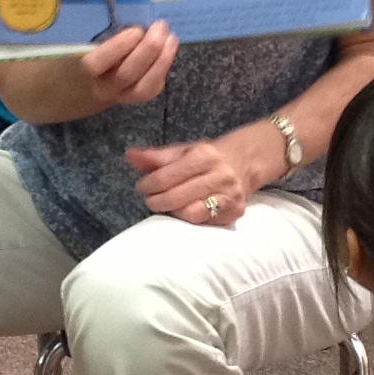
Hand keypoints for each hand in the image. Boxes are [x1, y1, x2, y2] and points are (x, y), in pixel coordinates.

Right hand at [77, 23, 177, 110]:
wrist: (67, 95)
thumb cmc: (67, 62)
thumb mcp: (69, 49)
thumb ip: (89, 39)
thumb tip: (124, 22)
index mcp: (78, 72)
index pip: (97, 64)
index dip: (118, 48)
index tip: (135, 30)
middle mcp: (100, 88)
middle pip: (126, 75)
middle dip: (148, 50)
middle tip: (160, 27)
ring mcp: (118, 96)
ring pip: (144, 88)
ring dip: (162, 62)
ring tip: (171, 38)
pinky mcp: (131, 99)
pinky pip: (150, 89)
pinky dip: (162, 69)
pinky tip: (168, 51)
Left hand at [127, 134, 260, 225]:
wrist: (243, 163)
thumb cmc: (206, 158)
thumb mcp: (182, 152)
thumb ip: (155, 156)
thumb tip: (130, 156)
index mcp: (204, 155)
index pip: (168, 176)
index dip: (149, 184)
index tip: (142, 187)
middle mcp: (220, 175)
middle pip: (177, 197)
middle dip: (156, 201)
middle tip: (150, 200)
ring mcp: (229, 195)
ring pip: (192, 213)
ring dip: (173, 213)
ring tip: (168, 207)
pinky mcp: (235, 212)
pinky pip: (206, 223)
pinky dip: (190, 220)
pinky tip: (185, 212)